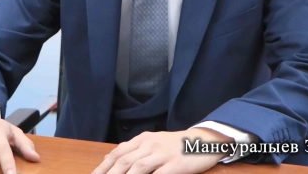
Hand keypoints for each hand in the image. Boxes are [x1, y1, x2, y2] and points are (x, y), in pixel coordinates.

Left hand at [90, 127, 233, 173]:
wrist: (204, 140)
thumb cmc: (177, 145)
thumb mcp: (154, 142)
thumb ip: (136, 150)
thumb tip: (112, 160)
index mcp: (143, 139)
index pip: (117, 152)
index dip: (103, 166)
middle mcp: (150, 145)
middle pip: (124, 161)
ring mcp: (162, 154)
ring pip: (138, 168)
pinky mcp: (175, 164)